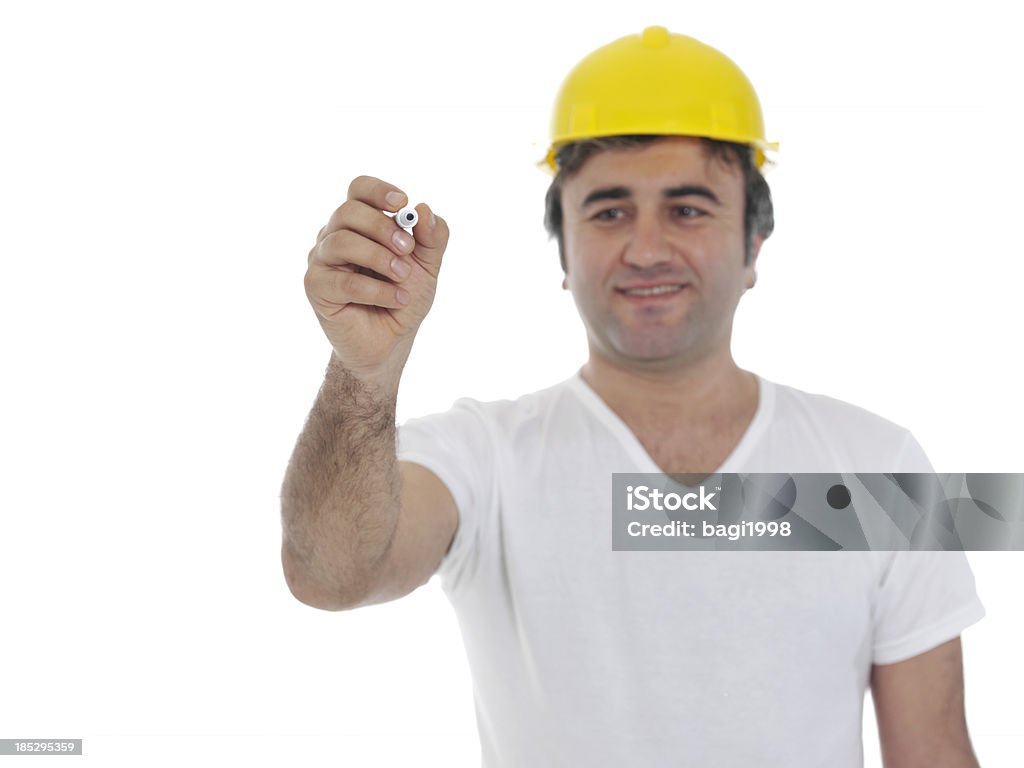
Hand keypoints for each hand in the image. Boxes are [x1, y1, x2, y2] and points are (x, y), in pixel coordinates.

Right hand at [305, 175, 448, 385]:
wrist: (391, 342)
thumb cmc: (403, 297)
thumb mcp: (427, 265)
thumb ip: (432, 237)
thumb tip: (424, 209)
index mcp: (359, 223)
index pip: (358, 189)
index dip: (378, 190)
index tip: (402, 203)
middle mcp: (334, 236)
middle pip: (348, 211)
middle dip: (383, 228)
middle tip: (407, 250)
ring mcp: (322, 261)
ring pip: (342, 242)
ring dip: (380, 258)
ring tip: (403, 277)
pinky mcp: (316, 288)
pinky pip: (343, 281)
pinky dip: (376, 290)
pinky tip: (397, 299)